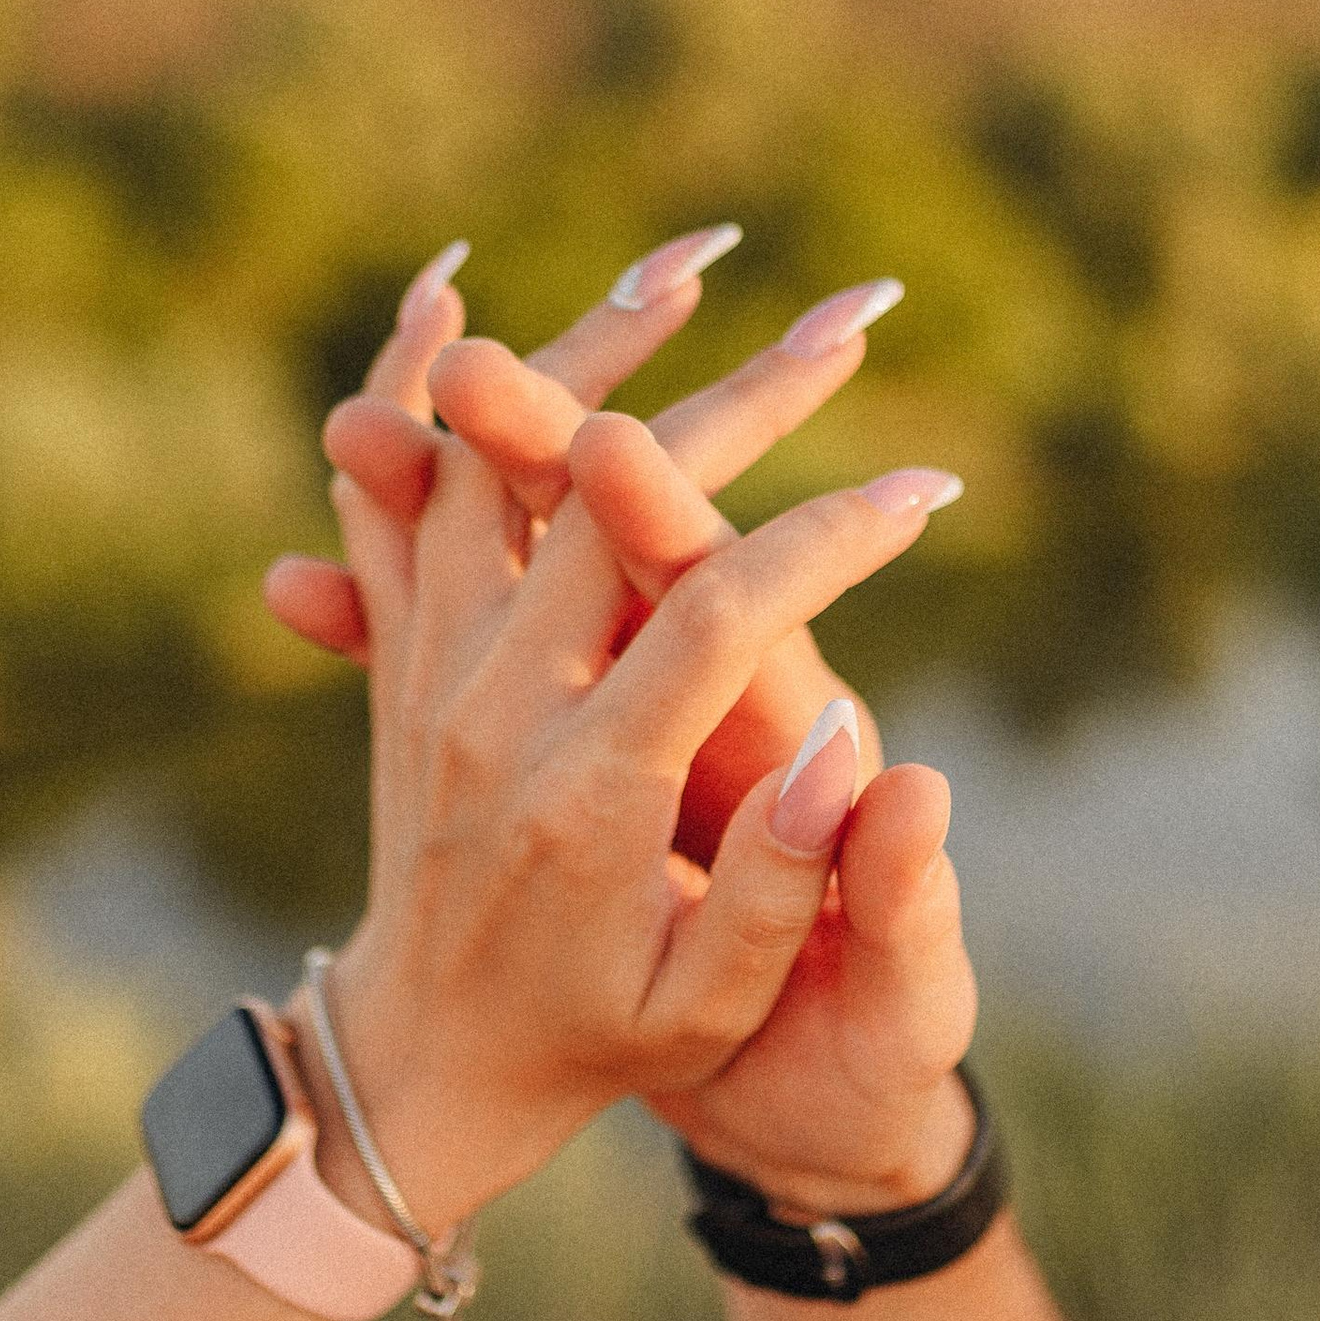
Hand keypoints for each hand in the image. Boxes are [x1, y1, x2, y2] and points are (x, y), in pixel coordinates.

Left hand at [295, 257, 962, 1233]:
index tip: (922, 490)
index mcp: (586, 791)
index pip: (712, 619)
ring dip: (592, 355)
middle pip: (611, 504)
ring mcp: (433, 671)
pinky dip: (416, 397)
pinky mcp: (404, 654)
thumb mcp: (707, 1007)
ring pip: (495, 467)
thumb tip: (860, 754)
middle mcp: (494, 708)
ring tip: (694, 260)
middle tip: (855, 321)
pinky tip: (444, 299)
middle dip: (748, 402)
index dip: (822, 544)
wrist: (423, 1060)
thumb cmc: (599, 1042)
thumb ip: (788, 889)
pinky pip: (397, 497)